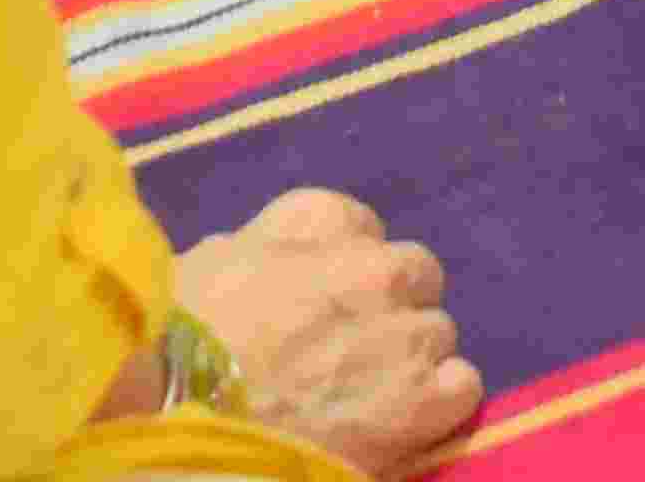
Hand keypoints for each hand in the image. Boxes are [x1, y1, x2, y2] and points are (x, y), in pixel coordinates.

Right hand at [169, 191, 480, 475]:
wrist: (189, 420)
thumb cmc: (181, 341)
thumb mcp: (210, 261)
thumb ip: (266, 248)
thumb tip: (282, 262)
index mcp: (321, 225)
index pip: (360, 224)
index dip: (343, 263)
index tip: (323, 295)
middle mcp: (375, 270)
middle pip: (413, 275)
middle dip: (388, 306)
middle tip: (350, 348)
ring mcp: (406, 336)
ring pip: (437, 332)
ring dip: (409, 356)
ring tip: (368, 392)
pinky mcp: (424, 402)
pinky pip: (463, 386)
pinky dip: (438, 402)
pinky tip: (404, 419)